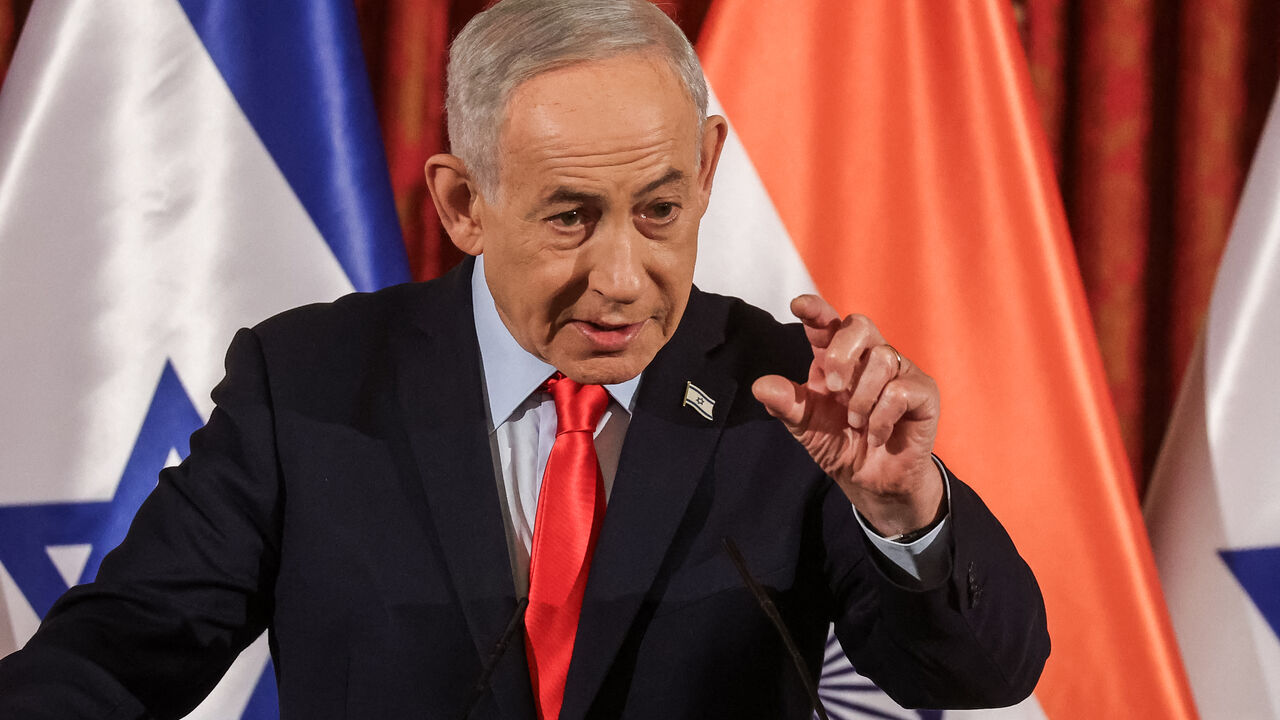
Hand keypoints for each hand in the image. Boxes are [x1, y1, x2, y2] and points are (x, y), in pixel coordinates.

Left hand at [752, 295, 943, 535]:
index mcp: (837, 358)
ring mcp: (900, 371)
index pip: (828, 324)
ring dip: (861, 398)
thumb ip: (786, 405)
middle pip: (861, 324)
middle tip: (832, 388)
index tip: (799, 305)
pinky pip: (900, 391)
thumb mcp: (806, 426)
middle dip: (841, 354)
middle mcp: (870, 357)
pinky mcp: (923, 393)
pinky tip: (876, 435)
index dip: (816, 310)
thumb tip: (759, 386)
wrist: (872, 482)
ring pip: (883, 359)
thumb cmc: (840, 445)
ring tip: (856, 423)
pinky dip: (881, 418)